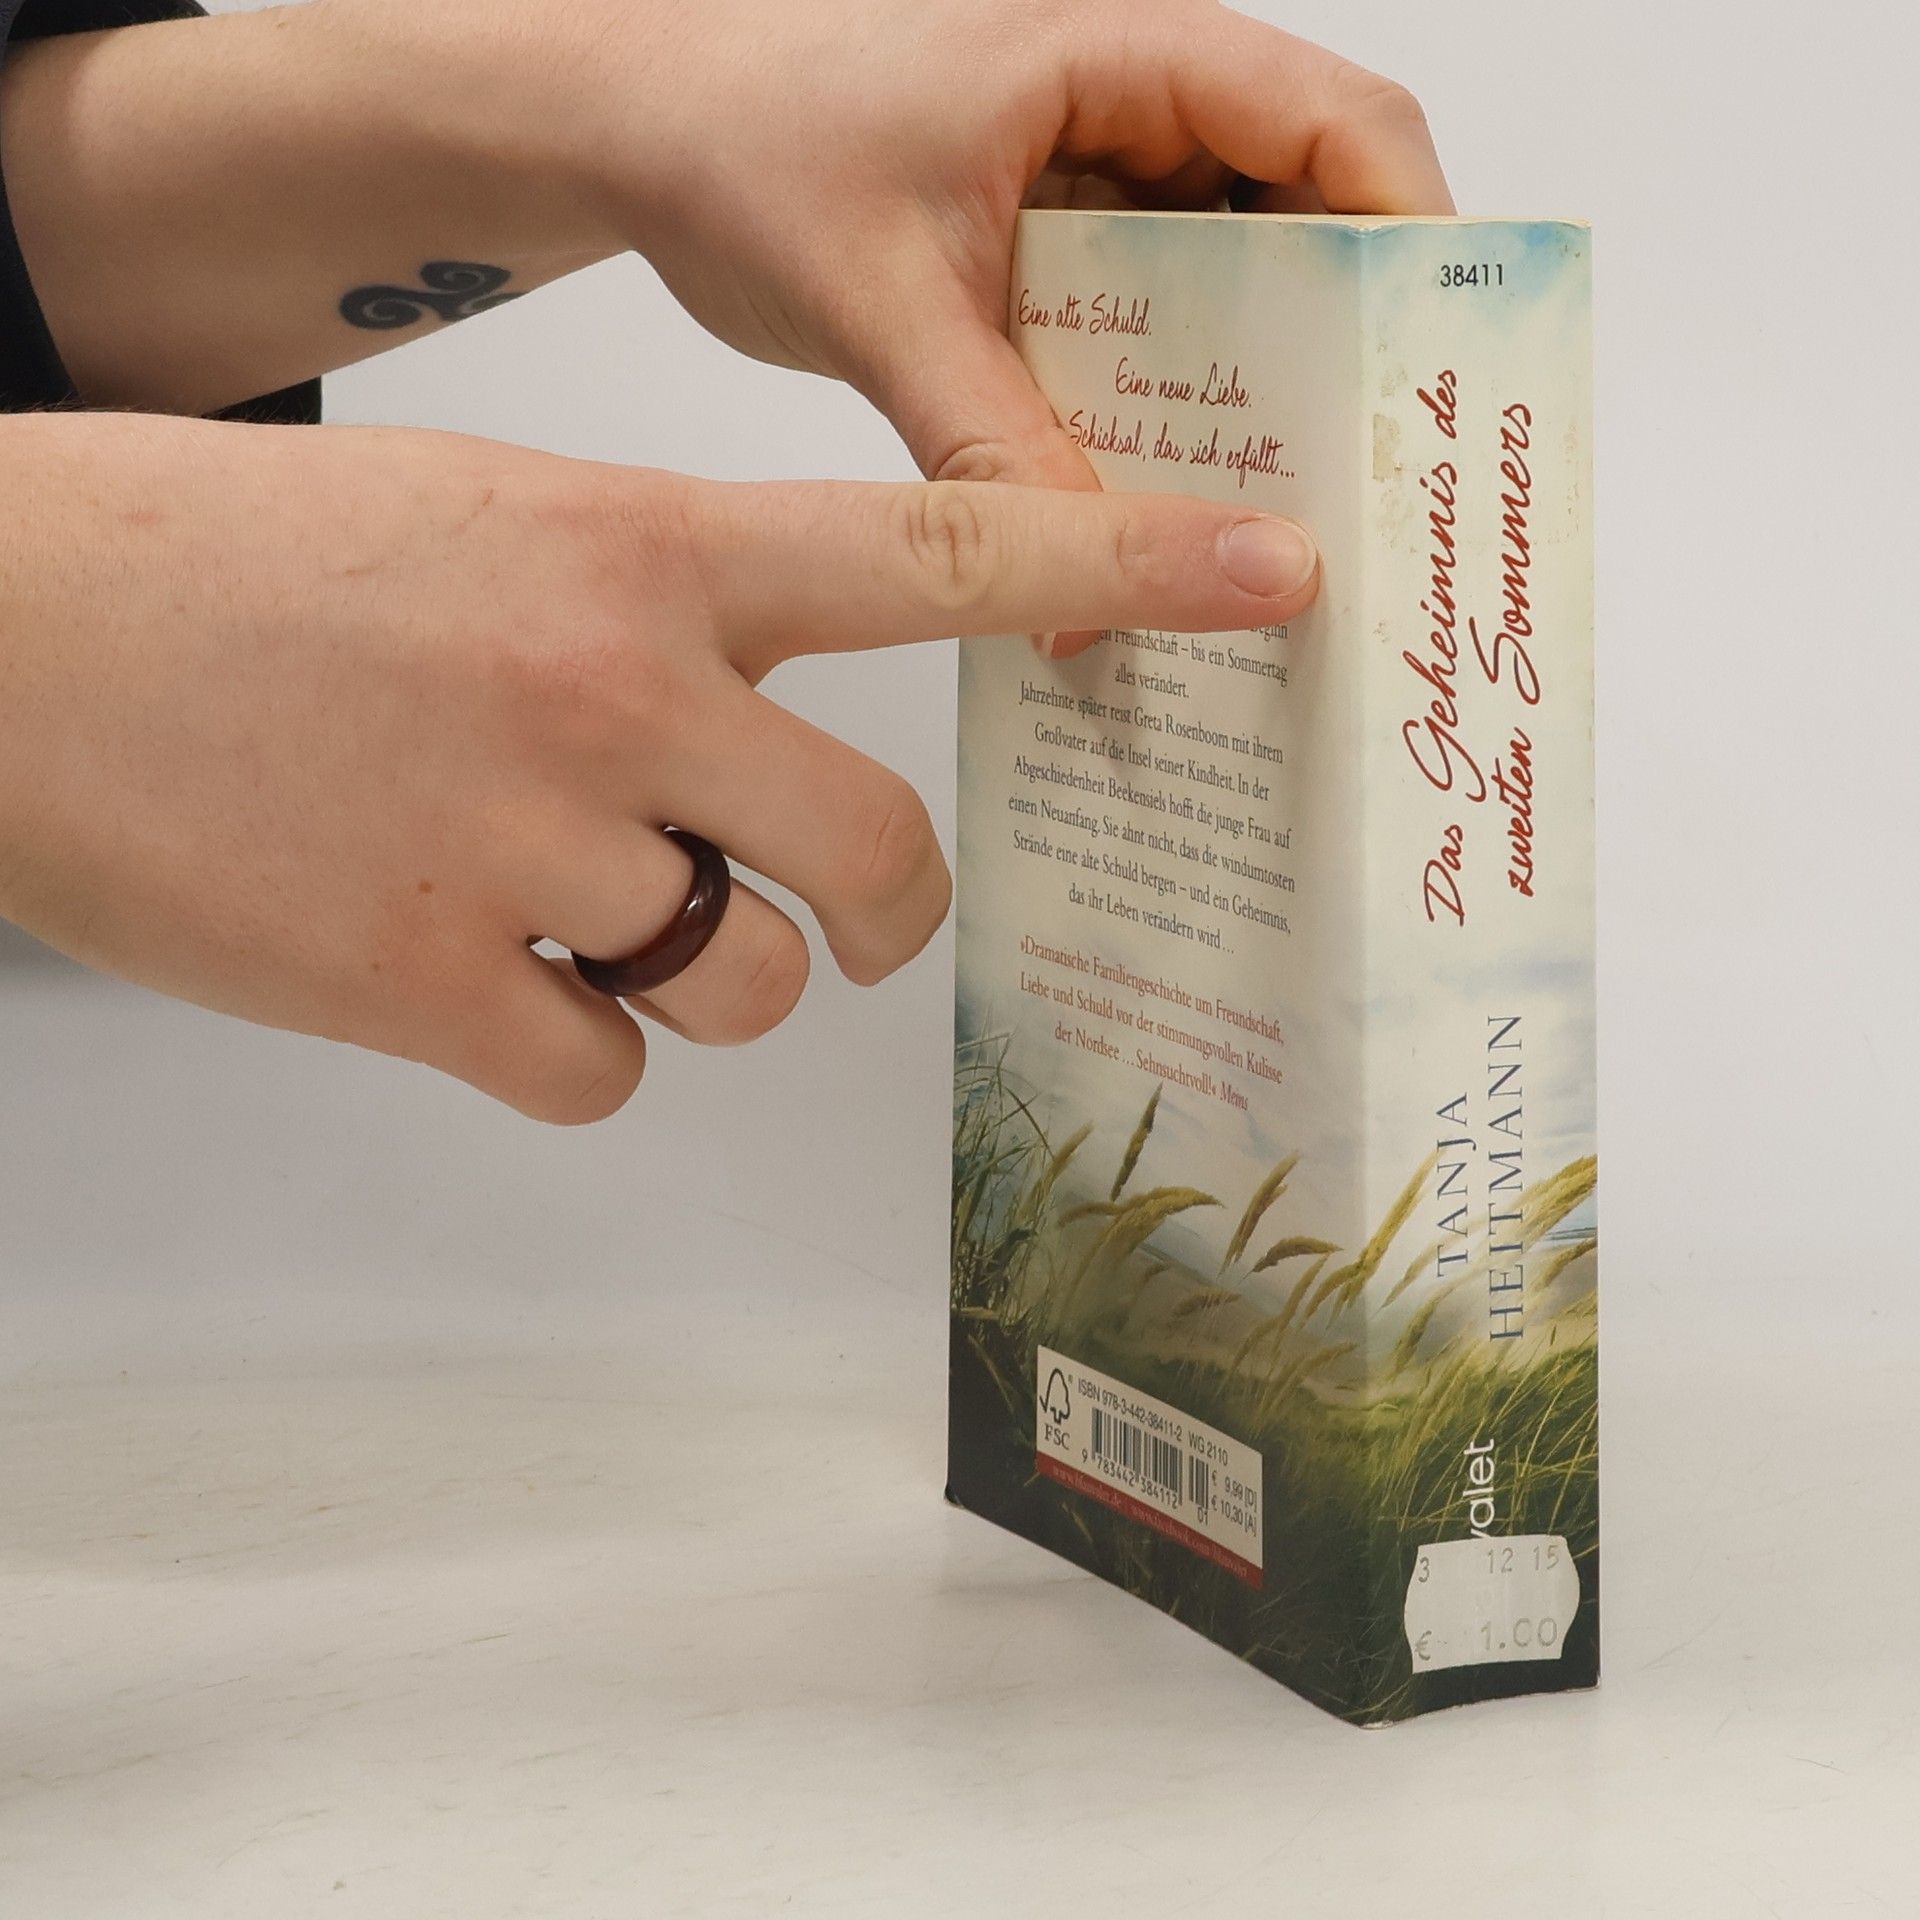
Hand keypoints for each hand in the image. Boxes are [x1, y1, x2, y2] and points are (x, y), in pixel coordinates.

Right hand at [0, 415, 1322, 1120]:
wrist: (11, 625)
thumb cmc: (251, 572)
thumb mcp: (492, 528)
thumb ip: (659, 620)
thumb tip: (760, 749)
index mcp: (642, 548)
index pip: (942, 549)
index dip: (1129, 561)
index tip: (1275, 570)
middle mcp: (615, 689)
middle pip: (884, 851)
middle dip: (883, 907)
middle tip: (847, 916)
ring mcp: (524, 842)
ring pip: (746, 984)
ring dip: (698, 973)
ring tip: (568, 911)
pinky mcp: (423, 980)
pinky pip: (602, 1072)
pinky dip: (565, 1047)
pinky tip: (468, 976)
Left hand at [550, 0, 1450, 486]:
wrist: (648, 136)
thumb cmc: (745, 136)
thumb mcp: (883, 299)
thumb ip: (988, 446)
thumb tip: (1082, 590)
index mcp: (1121, 54)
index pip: (1335, 125)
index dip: (1413, 245)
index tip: (1438, 377)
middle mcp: (1137, 113)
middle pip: (1310, 221)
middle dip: (1346, 350)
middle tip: (1371, 486)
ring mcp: (1103, 187)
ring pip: (1236, 291)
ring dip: (1256, 396)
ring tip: (1282, 516)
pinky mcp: (1060, 256)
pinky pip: (1152, 336)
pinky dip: (1164, 415)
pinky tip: (1160, 505)